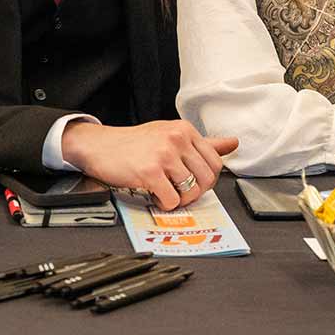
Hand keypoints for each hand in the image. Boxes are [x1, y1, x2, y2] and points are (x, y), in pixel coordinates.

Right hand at [59, 119, 238, 210]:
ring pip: (191, 192)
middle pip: (207, 179)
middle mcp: (177, 139)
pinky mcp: (150, 172)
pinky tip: (154, 195)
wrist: (101, 146)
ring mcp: (164, 155)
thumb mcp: (171, 135)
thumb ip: (204, 142)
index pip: (216, 163)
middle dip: (195, 192)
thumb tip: (233, 143)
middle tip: (179, 191)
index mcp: (185, 130)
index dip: (207, 180)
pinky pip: (172, 200)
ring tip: (165, 192)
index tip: (192, 182)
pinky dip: (165, 204)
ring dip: (180, 200)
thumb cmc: (136, 144)